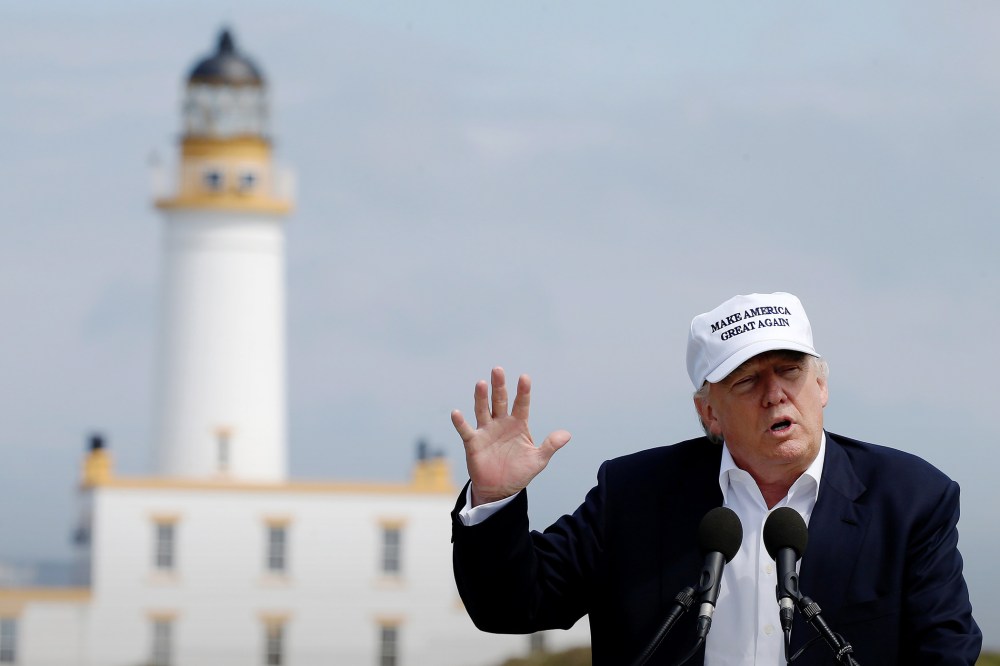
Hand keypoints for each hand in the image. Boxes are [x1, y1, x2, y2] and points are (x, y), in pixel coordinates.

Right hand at [451, 367, 570, 506]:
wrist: (500, 490)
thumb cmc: (519, 472)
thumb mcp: (538, 460)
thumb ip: (550, 446)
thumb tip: (567, 435)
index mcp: (518, 424)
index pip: (521, 404)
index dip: (523, 391)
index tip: (525, 377)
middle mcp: (501, 423)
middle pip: (500, 400)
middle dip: (499, 386)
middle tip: (498, 370)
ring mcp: (486, 431)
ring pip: (483, 410)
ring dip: (481, 397)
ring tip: (481, 383)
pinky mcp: (473, 442)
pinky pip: (465, 430)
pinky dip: (460, 422)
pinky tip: (457, 413)